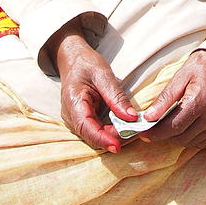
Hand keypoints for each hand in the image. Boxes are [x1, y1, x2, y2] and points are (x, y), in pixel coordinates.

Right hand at [48, 18, 136, 153]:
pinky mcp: (81, 120)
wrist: (73, 59)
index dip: (102, 139)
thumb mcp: (103, 74)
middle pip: (91, 135)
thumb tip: (131, 117)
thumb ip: (116, 96)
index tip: (118, 146)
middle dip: (112, 138)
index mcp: (73, 101)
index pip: (86, 127)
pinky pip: (95, 131)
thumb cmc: (86, 63)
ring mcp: (74, 119)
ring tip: (131, 130)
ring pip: (93, 136)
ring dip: (112, 136)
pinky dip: (108, 132)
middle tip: (135, 133)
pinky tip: (122, 127)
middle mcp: (70, 115)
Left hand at [141, 50, 205, 147]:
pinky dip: (192, 137)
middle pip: (182, 138)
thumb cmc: (203, 65)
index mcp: (199, 100)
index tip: (143, 133)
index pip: (173, 127)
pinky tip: (187, 125)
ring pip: (192, 142)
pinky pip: (204, 140)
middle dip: (166, 134)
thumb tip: (148, 117)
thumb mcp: (180, 76)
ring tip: (171, 123)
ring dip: (179, 136)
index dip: (156, 133)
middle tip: (155, 126)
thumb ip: (165, 98)